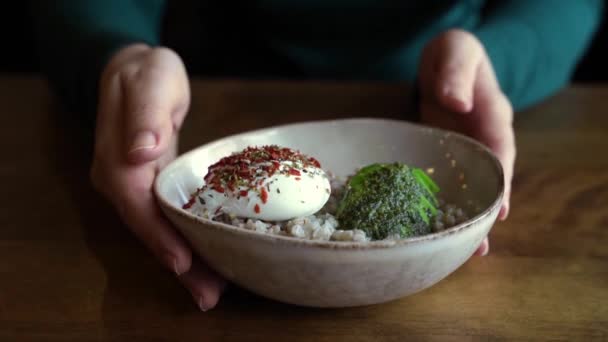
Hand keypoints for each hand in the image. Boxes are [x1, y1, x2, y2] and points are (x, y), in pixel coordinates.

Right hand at [90, 44, 224, 309]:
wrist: (135, 70)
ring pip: (158, 230)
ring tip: (212, 290)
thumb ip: (145, 116)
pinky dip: (185, 241)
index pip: (137, 204)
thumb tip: (141, 152)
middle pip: (148, 228)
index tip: (182, 262)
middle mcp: (120, 180)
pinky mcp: (150, 187)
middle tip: (208, 294)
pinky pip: (166, 220)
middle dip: (177, 262)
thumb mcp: (150, 82)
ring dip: (184, 261)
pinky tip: (207, 259)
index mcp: (117, 159)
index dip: (159, 234)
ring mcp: (134, 187)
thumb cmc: (147, 73)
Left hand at [418, 29, 515, 255]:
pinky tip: (434, 229)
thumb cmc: (453, 54)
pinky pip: (447, 184)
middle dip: (485, 214)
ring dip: (467, 219)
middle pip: (490, 181)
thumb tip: (458, 105)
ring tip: (462, 253)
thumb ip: (456, 74)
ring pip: (470, 189)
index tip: (498, 209)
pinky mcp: (444, 157)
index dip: (501, 182)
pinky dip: (443, 206)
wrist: (443, 61)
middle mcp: (483, 140)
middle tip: (478, 247)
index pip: (501, 152)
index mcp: (493, 117)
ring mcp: (464, 151)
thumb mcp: (457, 52)